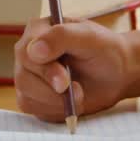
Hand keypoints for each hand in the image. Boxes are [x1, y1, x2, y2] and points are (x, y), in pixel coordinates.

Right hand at [13, 17, 132, 122]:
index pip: (26, 52)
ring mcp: (28, 75)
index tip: (65, 80)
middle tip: (78, 90)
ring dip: (56, 101)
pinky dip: (53, 110)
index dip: (44, 70)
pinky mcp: (31, 96)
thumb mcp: (90, 37)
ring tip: (79, 94)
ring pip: (26, 96)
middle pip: (23, 77)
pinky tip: (69, 102)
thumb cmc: (104, 50)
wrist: (116, 74)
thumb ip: (62, 36)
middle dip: (52, 89)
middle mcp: (27, 52)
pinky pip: (31, 108)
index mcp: (37, 30)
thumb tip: (34, 51)